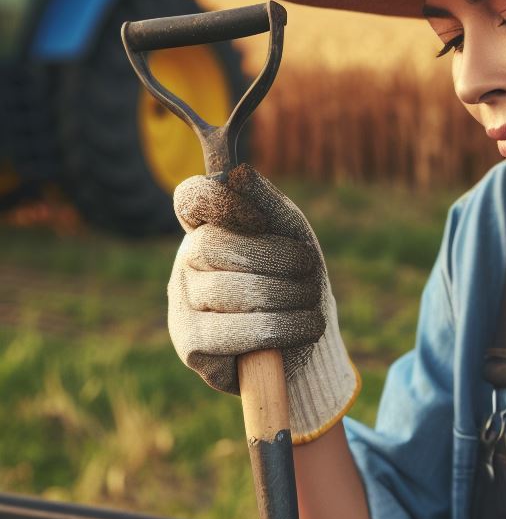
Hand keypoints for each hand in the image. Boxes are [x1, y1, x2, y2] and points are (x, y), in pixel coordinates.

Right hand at [168, 163, 359, 441]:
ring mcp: (181, 304)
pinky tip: (305, 327)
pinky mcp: (191, 345)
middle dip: (275, 258)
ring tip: (310, 302)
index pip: (192, 198)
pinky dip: (280, 329)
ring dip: (286, 296)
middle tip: (309, 271)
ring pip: (225, 291)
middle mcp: (186, 263)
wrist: (307, 342)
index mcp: (208, 228)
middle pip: (214, 245)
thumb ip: (268, 204)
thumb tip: (238, 174)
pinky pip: (230, 333)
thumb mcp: (293, 236)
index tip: (261, 222)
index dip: (223, 202)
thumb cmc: (296, 280)